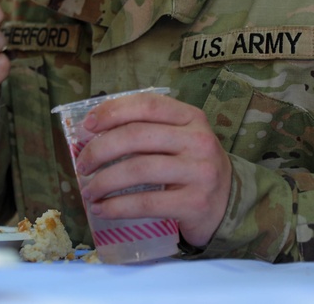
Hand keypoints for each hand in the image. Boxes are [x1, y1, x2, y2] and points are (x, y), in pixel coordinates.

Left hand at [75, 93, 232, 248]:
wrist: (230, 203)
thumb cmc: (192, 166)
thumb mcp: (179, 138)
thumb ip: (146, 129)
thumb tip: (91, 132)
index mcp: (191, 117)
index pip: (146, 105)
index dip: (111, 111)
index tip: (86, 126)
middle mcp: (198, 140)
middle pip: (135, 136)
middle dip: (99, 150)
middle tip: (82, 165)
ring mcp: (199, 172)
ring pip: (137, 170)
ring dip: (103, 181)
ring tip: (88, 190)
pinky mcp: (195, 203)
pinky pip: (146, 203)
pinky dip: (116, 207)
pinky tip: (101, 209)